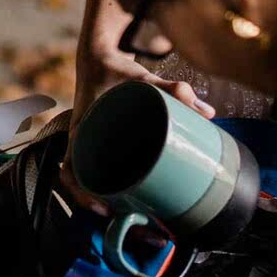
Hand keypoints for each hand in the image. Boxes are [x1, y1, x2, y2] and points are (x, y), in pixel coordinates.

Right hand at [60, 0, 209, 212]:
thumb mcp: (142, 78)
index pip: (69, 172)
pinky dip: (111, 189)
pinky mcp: (98, 145)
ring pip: (90, 183)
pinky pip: (98, 173)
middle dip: (102, 209)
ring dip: (107, 203)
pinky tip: (133, 201)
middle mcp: (80, 143)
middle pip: (82, 186)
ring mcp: (87, 146)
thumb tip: (208, 113)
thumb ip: (174, 90)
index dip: (82, 195)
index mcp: (80, 131)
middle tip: (131, 222)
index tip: (105, 208)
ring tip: (136, 220)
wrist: (99, 55)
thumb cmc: (116, 69)